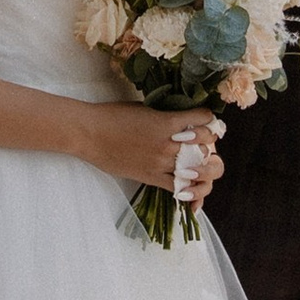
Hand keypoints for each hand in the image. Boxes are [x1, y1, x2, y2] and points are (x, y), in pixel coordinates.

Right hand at [111, 107, 225, 199]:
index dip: (210, 120)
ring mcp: (161, 162)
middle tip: (204, 145)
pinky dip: (190, 191)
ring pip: (198, 172)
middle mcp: (169, 143)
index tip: (207, 121)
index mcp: (169, 121)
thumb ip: (166, 116)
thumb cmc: (113, 115)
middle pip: (206, 148)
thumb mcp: (145, 108)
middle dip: (209, 146)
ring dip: (204, 169)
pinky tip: (191, 190)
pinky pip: (179, 188)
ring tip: (200, 166)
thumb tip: (182, 121)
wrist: (90, 133)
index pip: (205, 120)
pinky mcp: (151, 177)